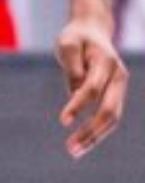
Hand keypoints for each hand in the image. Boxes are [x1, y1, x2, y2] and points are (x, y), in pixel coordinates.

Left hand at [55, 20, 128, 158]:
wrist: (92, 31)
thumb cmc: (76, 38)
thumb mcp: (67, 44)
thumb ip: (72, 68)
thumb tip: (75, 96)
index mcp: (106, 61)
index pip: (92, 88)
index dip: (78, 105)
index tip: (63, 121)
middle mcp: (118, 76)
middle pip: (109, 110)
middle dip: (91, 132)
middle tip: (70, 148)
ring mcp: (119, 87)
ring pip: (112, 118)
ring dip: (94, 137)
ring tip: (73, 151)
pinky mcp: (115, 95)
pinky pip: (108, 117)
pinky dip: (96, 131)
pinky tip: (80, 144)